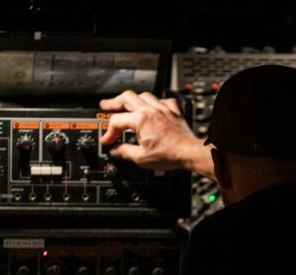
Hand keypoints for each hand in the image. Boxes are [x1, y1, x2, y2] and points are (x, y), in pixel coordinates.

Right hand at [99, 91, 213, 177]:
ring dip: (132, 99)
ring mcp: (163, 109)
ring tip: (126, 104)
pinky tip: (152, 107)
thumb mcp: (141, 158)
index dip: (109, 132)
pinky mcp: (173, 111)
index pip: (117, 121)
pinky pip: (162, 100)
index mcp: (141, 120)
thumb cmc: (170, 155)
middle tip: (105, 106)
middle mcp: (151, 110)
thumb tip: (115, 150)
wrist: (190, 153)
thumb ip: (125, 152)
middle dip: (113, 102)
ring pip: (143, 95)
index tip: (107, 141)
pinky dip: (155, 102)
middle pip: (127, 98)